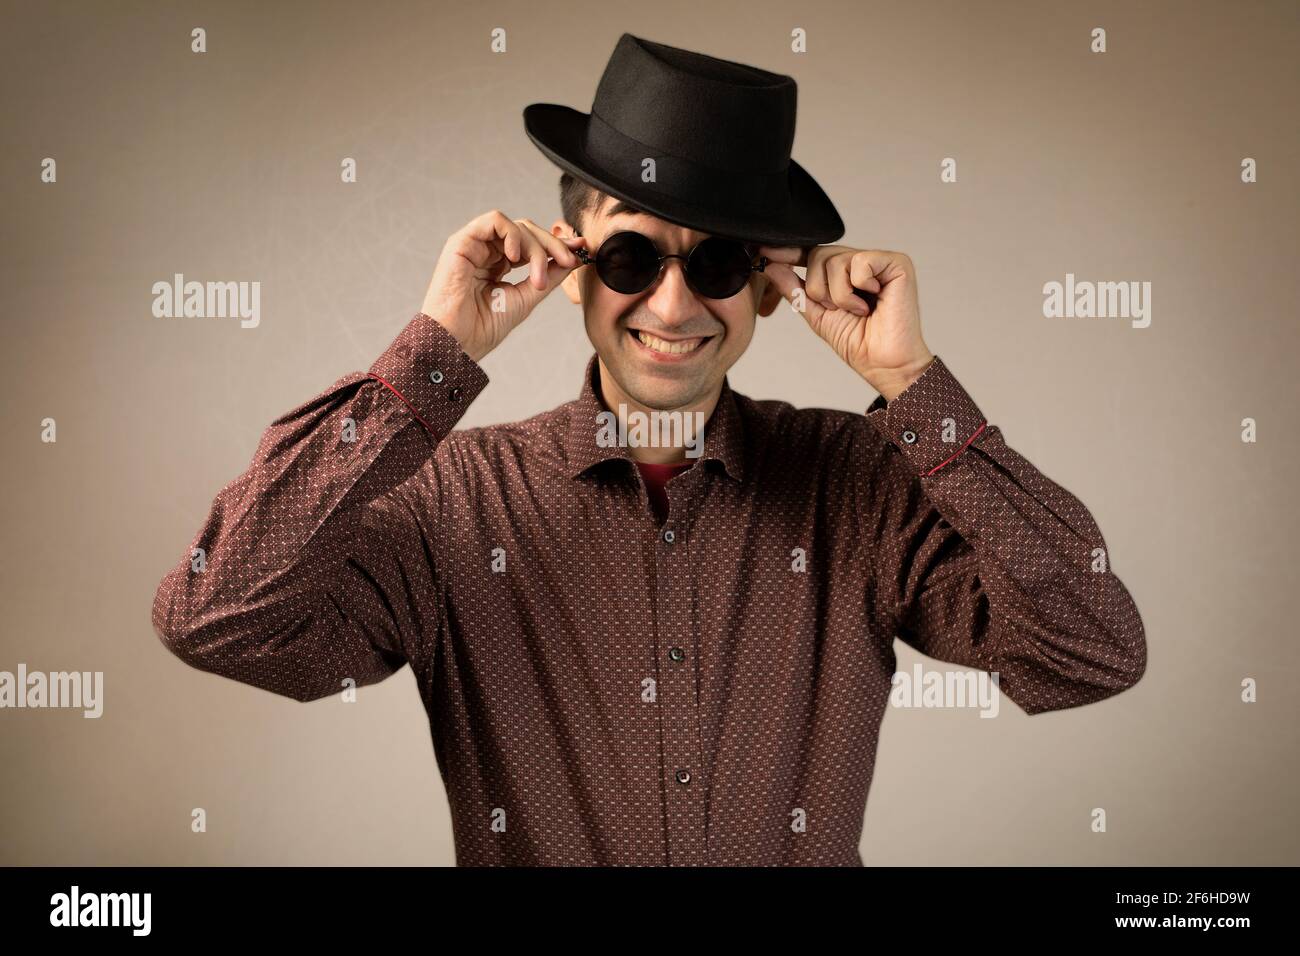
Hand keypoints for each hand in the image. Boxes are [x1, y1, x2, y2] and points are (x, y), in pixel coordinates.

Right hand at [421, 210, 587, 362]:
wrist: (457, 342)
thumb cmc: (483, 327)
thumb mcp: (527, 298)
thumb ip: (549, 276)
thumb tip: (573, 258)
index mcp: (498, 265)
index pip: (532, 244)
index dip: (557, 245)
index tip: (580, 250)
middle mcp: (486, 252)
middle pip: (528, 231)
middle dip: (553, 244)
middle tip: (569, 261)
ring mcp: (474, 245)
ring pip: (516, 226)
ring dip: (535, 247)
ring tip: (537, 277)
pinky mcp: (463, 241)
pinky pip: (495, 220)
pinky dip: (513, 234)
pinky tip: (516, 257)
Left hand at [759, 245, 934, 400]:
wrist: (883, 364)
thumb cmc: (857, 342)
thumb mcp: (816, 314)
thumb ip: (795, 290)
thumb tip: (771, 266)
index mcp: (846, 273)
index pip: (813, 254)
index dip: (791, 253)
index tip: (765, 253)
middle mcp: (862, 262)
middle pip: (819, 255)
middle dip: (818, 289)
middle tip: (839, 310)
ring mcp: (880, 260)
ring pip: (835, 260)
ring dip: (838, 295)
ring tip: (857, 310)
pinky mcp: (896, 263)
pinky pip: (859, 262)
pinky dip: (857, 289)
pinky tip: (872, 302)